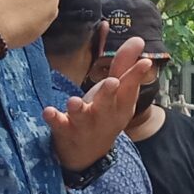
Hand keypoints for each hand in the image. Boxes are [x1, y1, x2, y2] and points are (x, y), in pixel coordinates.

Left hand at [47, 37, 154, 168]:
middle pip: (107, 103)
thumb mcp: (118, 93)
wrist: (88, 154)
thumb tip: (138, 39)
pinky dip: (54, 119)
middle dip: (109, 93)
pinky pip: (59, 125)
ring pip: (82, 116)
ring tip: (73, 102)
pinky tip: (48, 111)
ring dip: (78, 109)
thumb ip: (125, 65)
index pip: (130, 87)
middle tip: (112, 82)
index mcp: (120, 105)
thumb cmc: (104, 113)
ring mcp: (85, 125)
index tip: (144, 62)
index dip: (137, 75)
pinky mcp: (65, 131)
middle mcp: (105, 115)